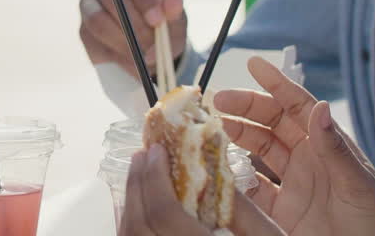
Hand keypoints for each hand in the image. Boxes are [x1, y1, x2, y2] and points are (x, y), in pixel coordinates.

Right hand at [79, 0, 186, 77]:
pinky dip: (117, 57)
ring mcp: (88, 4)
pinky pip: (94, 42)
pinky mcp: (83, 29)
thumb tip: (172, 2)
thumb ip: (174, 10)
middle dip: (134, 25)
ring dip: (124, 43)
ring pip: (98, 21)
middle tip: (153, 47)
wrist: (149, 47)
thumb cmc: (162, 24)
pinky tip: (133, 65)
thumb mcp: (175, 19)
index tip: (156, 20)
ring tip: (145, 59)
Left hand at [118, 143, 283, 235]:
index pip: (164, 214)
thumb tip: (213, 166)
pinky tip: (144, 206)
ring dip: (131, 202)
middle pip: (138, 224)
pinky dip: (133, 223)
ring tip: (142, 174)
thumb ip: (243, 209)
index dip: (155, 178)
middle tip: (144, 155)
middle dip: (137, 184)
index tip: (157, 150)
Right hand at [214, 57, 374, 235]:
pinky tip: (222, 166)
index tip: (253, 63)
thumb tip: (319, 108)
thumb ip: (335, 149)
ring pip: (259, 149)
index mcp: (329, 146)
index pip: (299, 107)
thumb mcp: (358, 185)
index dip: (276, 84)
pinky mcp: (282, 211)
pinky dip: (236, 176)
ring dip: (237, 134)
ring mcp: (294, 184)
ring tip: (215, 125)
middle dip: (245, 107)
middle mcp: (309, 159)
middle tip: (218, 99)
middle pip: (272, 123)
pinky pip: (252, 188)